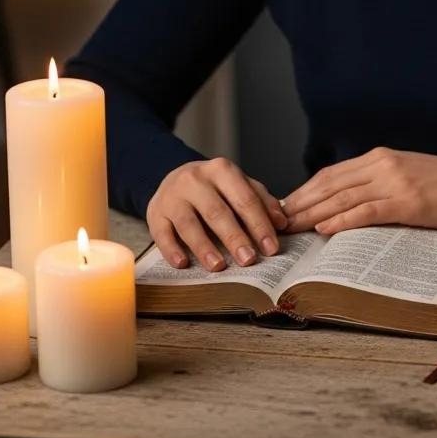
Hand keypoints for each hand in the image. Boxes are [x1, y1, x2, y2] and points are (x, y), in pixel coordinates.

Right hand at [146, 158, 287, 270]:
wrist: (175, 179)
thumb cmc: (215, 188)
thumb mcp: (238, 185)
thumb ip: (260, 200)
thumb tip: (281, 222)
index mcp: (222, 170)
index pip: (245, 199)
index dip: (259, 225)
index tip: (271, 248)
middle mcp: (195, 179)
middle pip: (218, 212)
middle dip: (235, 237)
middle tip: (249, 260)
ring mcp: (172, 196)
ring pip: (189, 223)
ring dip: (204, 247)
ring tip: (218, 267)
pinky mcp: (155, 212)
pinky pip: (161, 233)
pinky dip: (172, 249)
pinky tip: (182, 264)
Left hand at [281, 147, 436, 234]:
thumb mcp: (404, 174)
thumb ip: (375, 182)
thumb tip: (343, 202)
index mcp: (379, 157)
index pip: (331, 174)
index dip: (304, 190)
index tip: (285, 205)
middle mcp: (382, 165)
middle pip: (331, 184)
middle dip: (301, 203)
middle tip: (277, 220)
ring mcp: (394, 182)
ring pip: (343, 197)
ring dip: (313, 214)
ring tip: (292, 227)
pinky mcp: (408, 203)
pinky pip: (367, 211)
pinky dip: (342, 220)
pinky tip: (325, 229)